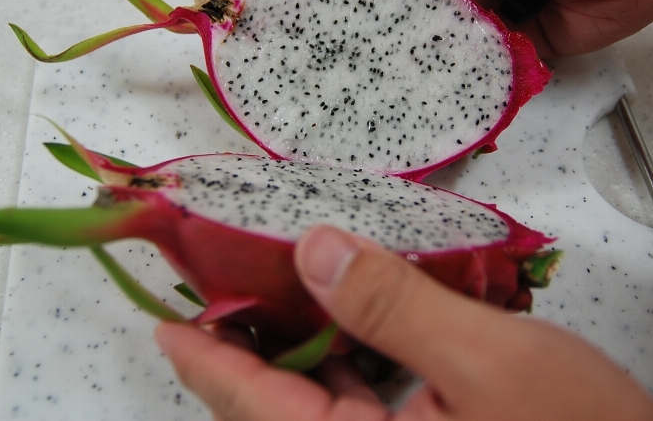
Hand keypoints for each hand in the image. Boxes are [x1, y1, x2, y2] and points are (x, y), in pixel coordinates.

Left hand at [156, 225, 652, 420]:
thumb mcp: (489, 358)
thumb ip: (395, 303)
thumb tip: (317, 248)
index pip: (256, 408)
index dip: (205, 361)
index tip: (163, 323)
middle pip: (276, 408)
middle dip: (243, 347)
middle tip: (216, 285)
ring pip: (314, 406)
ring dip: (291, 349)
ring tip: (269, 289)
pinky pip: (358, 406)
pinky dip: (341, 361)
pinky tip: (343, 319)